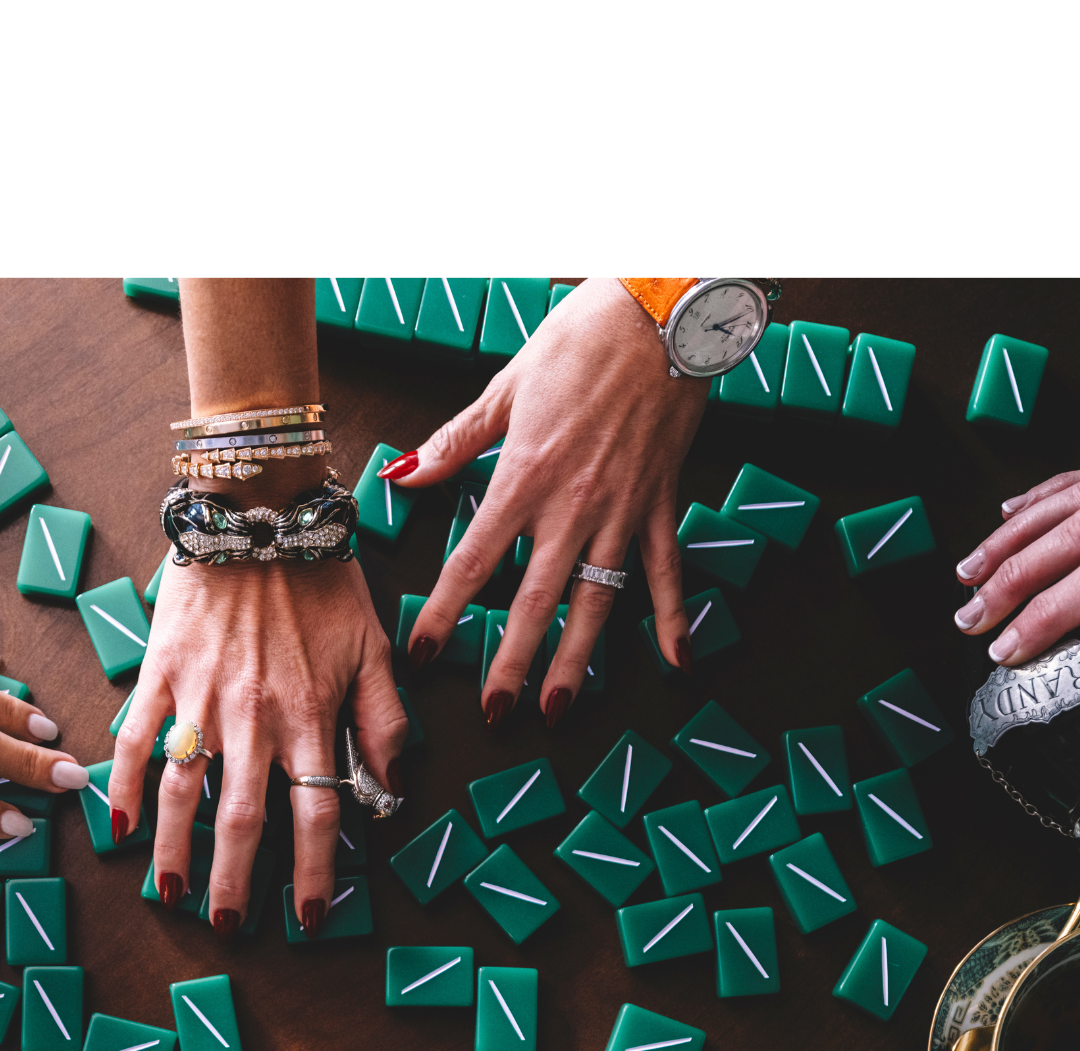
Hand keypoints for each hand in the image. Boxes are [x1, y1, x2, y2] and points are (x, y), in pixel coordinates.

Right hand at [105, 557, 403, 935]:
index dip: (315, 873)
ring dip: (173, 852)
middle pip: (241, 821)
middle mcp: (253, 716)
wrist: (256, 506)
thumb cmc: (320, 576)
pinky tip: (117, 828)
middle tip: (230, 926)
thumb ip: (385, 722)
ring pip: (179, 792)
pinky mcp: (159, 673)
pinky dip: (119, 788)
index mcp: (311, 715)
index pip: (316, 815)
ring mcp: (199, 698)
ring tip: (172, 894)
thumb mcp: (375, 647)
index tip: (309, 916)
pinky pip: (132, 741)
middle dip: (235, 883)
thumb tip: (391, 788)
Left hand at [393, 277, 709, 724]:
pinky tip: (676, 663)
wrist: (663, 308)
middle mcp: (573, 506)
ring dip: (577, 661)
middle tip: (496, 714)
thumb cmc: (581, 338)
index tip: (424, 654)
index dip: (445, 612)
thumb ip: (456, 442)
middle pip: (535, 601)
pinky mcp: (663, 502)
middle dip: (512, 664)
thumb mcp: (506, 387)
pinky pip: (666, 571)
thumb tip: (404, 476)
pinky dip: (672, 617)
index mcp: (525, 477)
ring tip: (558, 707)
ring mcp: (623, 510)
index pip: (474, 561)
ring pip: (597, 601)